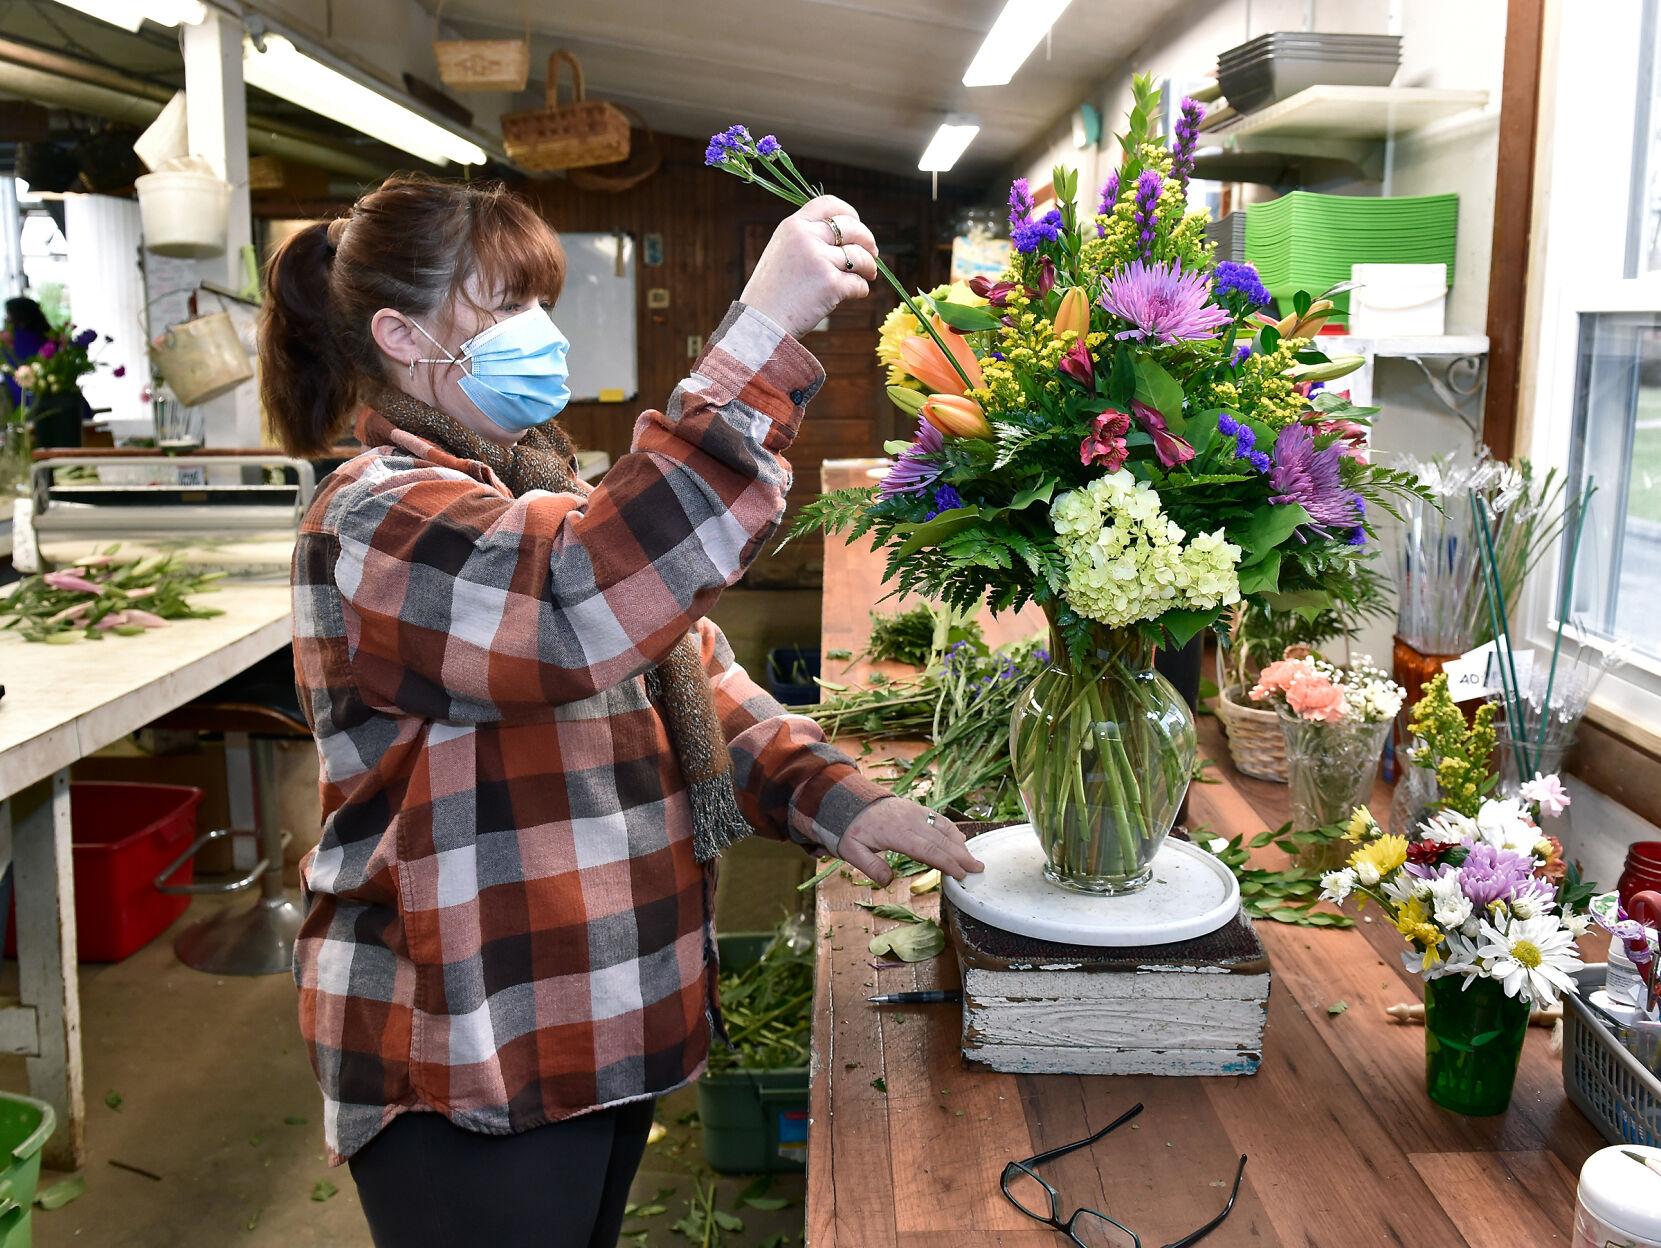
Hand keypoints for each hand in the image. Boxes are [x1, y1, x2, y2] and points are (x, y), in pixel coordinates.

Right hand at [740, 195, 878, 338]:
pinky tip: (854, 293)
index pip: (828, 203)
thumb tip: (847, 237)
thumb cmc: (772, 292)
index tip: (857, 224)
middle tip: (872, 254)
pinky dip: (861, 289)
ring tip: (867, 275)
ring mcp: (819, 260)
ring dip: (869, 267)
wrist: (760, 323)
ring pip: (860, 256)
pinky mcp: (831, 284)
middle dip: (867, 240)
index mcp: (793, 226)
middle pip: (852, 228)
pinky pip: (858, 283)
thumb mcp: (782, 252)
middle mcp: (807, 237)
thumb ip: (807, 239)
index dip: (849, 212)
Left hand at [838, 799, 982, 885]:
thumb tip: (888, 882)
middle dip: (961, 856)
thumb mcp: (851, 851)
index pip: (927, 850)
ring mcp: (915, 813)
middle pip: (941, 840)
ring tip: (973, 859)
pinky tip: (960, 841)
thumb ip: (870, 866)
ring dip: (960, 844)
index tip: (960, 874)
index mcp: (896, 833)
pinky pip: (939, 819)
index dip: (946, 862)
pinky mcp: (917, 809)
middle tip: (978, 869)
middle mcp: (910, 821)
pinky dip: (952, 830)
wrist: (851, 802)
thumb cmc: (852, 830)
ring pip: (943, 828)